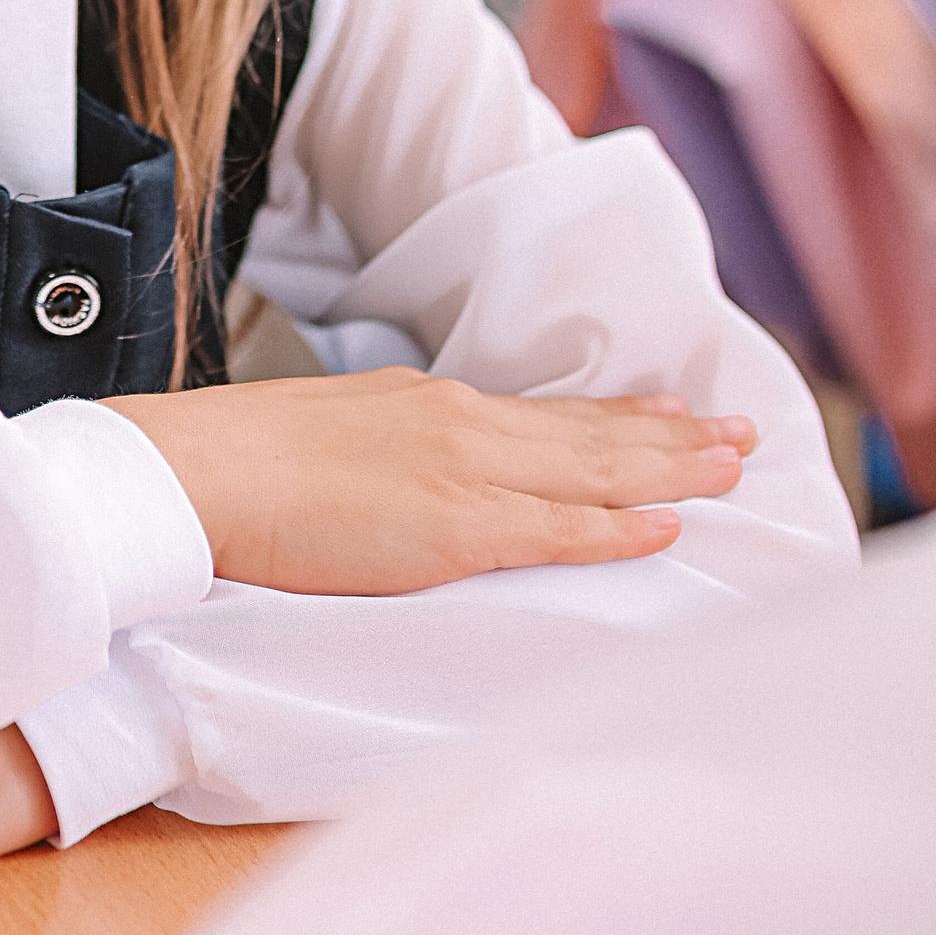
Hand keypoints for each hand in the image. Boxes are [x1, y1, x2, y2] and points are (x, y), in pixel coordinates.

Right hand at [105, 372, 756, 594]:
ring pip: (590, 470)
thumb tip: (404, 475)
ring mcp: (459, 472)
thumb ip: (384, 450)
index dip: (612, 414)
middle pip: (585, 433)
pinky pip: (556, 530)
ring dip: (669, 468)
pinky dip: (616, 527)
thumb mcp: (330, 435)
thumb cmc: (238, 463)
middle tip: (741, 433)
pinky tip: (665, 526)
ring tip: (732, 466)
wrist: (194, 470)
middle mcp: (456, 424)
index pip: (540, 411)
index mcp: (424, 404)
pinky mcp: (451, 529)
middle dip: (669, 435)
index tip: (668, 407)